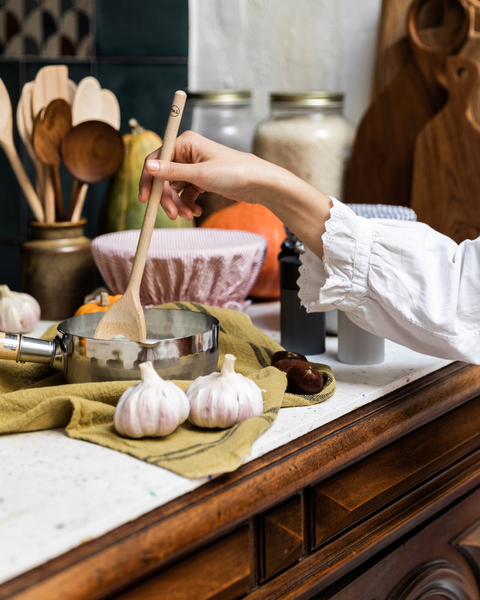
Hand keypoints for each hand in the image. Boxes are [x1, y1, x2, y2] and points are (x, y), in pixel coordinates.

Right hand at [138, 130, 331, 258]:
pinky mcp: (201, 180)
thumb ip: (173, 172)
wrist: (259, 184)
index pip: (156, 160)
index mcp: (185, 143)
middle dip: (166, 198)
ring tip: (189, 216)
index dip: (148, 180)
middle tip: (172, 215)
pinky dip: (188, 204)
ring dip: (178, 204)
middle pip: (164, 177)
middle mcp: (187, 152)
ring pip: (174, 188)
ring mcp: (194, 167)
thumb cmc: (235, 172)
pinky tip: (196, 211)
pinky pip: (185, 194)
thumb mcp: (201, 174)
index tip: (145, 199)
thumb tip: (148, 168)